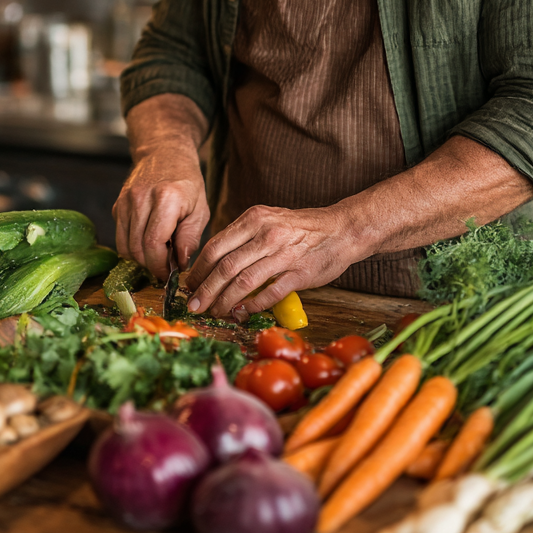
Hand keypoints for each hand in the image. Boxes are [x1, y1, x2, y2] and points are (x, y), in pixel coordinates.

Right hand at [113, 145, 208, 281]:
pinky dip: (132, 247)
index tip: (169, 274)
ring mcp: (125, 200)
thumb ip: (190, 238)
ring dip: (141, 258)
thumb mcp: (200, 209)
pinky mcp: (117, 205)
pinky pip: (120, 237)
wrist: (165, 154)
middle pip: (137, 249)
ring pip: (125, 247)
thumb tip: (180, 265)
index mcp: (166, 198)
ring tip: (158, 253)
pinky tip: (148, 241)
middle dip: (151, 265)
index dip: (160, 266)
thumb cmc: (187, 183)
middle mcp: (140, 198)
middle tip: (165, 268)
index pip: (153, 244)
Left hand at [185, 204, 361, 317]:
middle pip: (225, 267)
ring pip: (243, 282)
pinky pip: (269, 293)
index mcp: (254, 219)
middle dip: (205, 290)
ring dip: (225, 301)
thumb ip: (243, 238)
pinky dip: (252, 306)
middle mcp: (266, 234)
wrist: (342, 229)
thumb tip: (213, 265)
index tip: (190, 285)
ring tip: (215, 312)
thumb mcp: (268, 220)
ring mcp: (283, 254)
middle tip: (194, 306)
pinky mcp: (299, 273)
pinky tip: (242, 313)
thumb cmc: (301, 228)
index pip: (216, 246)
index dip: (198, 269)